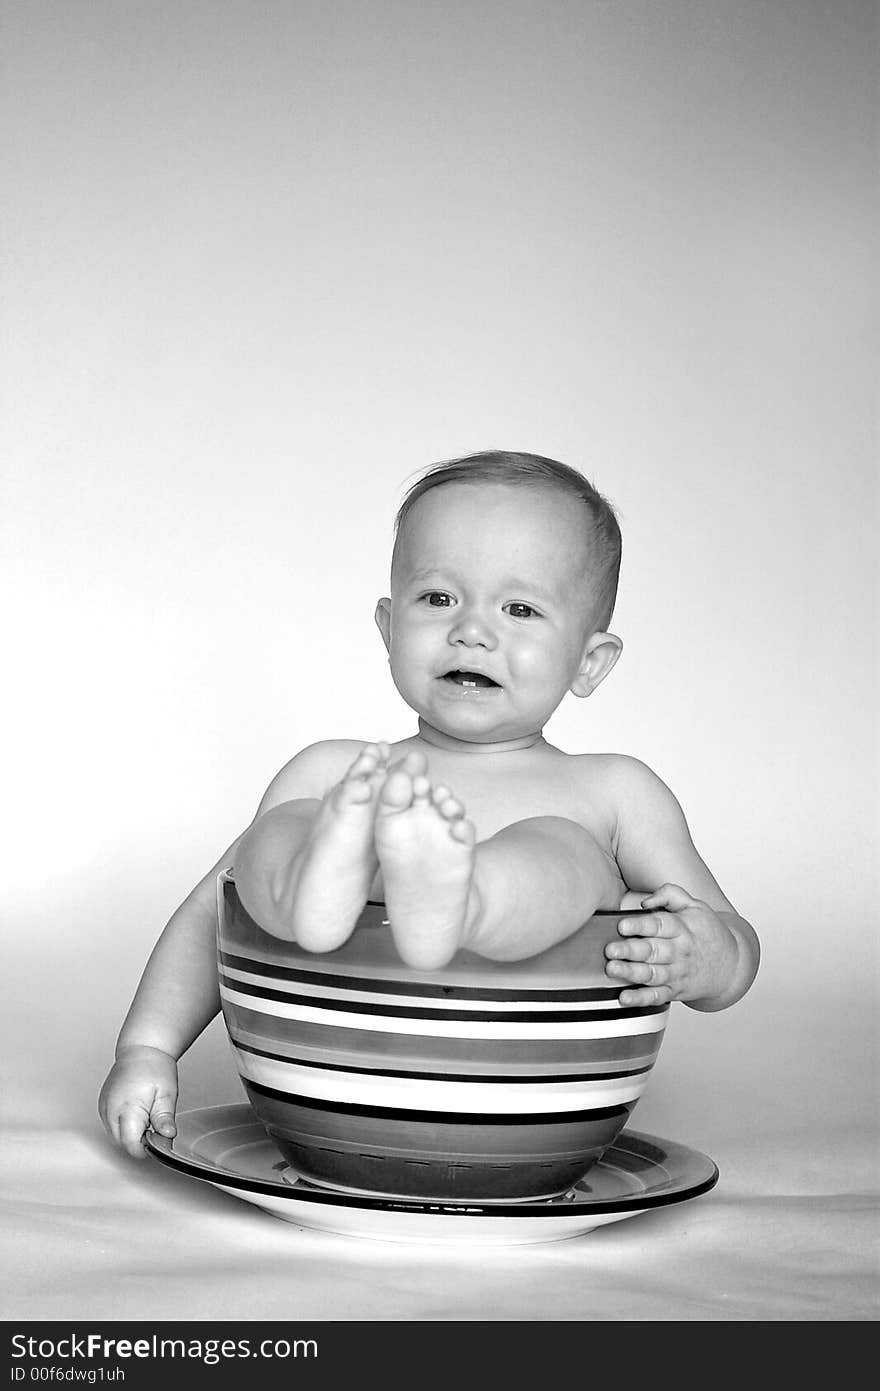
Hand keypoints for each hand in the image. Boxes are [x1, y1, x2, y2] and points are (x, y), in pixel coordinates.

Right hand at [98, 1046, 178, 1158]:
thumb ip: (165, 1118)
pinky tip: (136, 1112)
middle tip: (156, 1123)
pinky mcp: (102, 1106)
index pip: (131, 1145)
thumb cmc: (154, 1067)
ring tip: (146, 1113)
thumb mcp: (167, 1094)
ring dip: (131, 1133)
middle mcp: (110, 1109)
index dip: (147, 1147)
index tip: (158, 1137)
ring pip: (116, 1136)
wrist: (141, 1049)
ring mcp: (104, 1108)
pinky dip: (124, 1125)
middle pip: (123, 1143)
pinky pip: (112, 1126)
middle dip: (140, 1140)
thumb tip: (167, 1135)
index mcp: (127, 1107)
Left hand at [605, 883, 739, 1006]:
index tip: (622, 925)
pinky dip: (641, 999)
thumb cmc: (708, 932)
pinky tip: (626, 997)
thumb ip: (670, 894)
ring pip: (652, 974)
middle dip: (630, 951)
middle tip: (610, 949)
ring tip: (613, 969)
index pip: (660, 925)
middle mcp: (679, 951)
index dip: (640, 925)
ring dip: (631, 973)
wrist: (732, 964)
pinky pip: (657, 997)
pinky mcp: (676, 991)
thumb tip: (645, 901)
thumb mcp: (695, 906)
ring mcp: (678, 973)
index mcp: (683, 928)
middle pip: (653, 951)